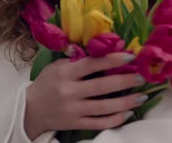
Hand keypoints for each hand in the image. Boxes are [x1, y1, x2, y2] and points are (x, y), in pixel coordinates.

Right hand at [24, 52, 146, 138]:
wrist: (30, 110)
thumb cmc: (46, 83)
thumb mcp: (56, 66)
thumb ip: (75, 58)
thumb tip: (98, 47)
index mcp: (65, 73)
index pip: (91, 64)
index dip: (112, 60)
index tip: (130, 56)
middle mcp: (69, 92)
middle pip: (102, 87)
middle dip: (125, 81)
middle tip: (141, 77)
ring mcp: (73, 110)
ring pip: (104, 108)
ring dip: (126, 102)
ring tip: (141, 96)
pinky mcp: (76, 124)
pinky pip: (99, 123)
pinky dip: (115, 119)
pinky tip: (128, 113)